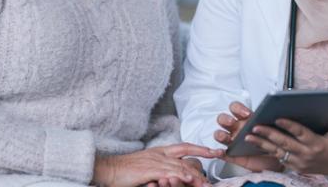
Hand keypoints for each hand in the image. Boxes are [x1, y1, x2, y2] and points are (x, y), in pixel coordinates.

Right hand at [92, 143, 222, 186]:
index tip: (215, 150)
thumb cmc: (127, 171)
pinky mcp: (150, 169)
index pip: (185, 147)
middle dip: (204, 155)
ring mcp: (156, 161)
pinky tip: (189, 180)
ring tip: (207, 180)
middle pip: (187, 155)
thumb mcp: (148, 167)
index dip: (201, 148)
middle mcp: (161, 153)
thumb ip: (163, 170)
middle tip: (218, 158)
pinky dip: (181, 176)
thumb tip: (174, 177)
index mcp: (161, 151)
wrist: (109, 169)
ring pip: (181, 166)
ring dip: (196, 174)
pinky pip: (169, 172)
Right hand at [214, 101, 282, 172]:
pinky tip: (220, 152)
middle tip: (232, 122)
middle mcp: (237, 128)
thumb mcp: (274, 128)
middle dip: (225, 119)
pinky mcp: (233, 156)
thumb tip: (276, 111)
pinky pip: (222, 154)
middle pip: (223, 119)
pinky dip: (218, 153)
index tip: (246, 114)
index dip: (238, 109)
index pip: (235, 108)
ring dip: (220, 134)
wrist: (280, 158)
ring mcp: (234, 141)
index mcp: (245, 119)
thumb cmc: (274, 140)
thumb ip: (270, 120)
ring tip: (226, 137)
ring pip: (220, 135)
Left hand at [245, 115, 327, 179]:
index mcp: (317, 144)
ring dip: (262, 143)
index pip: (300, 133)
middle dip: (268, 134)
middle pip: (284, 143)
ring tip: (248, 136)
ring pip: (277, 152)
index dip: (289, 126)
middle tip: (254, 126)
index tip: (277, 117)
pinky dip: (266, 150)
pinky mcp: (296, 167)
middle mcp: (307, 154)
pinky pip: (279, 158)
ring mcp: (300, 163)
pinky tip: (255, 144)